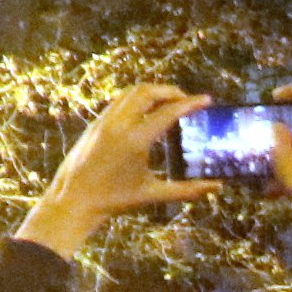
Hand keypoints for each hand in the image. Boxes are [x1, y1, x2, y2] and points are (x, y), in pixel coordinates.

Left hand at [18, 85, 218, 257]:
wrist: (74, 198)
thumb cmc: (116, 200)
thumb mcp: (154, 194)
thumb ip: (188, 189)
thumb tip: (217, 186)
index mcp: (136, 141)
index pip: (168, 112)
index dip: (190, 104)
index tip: (206, 99)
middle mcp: (119, 125)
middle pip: (148, 92)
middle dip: (170, 91)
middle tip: (187, 99)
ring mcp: (104, 121)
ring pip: (131, 92)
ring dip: (153, 91)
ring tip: (169, 101)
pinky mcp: (96, 123)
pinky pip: (120, 101)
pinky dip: (137, 98)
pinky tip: (147, 110)